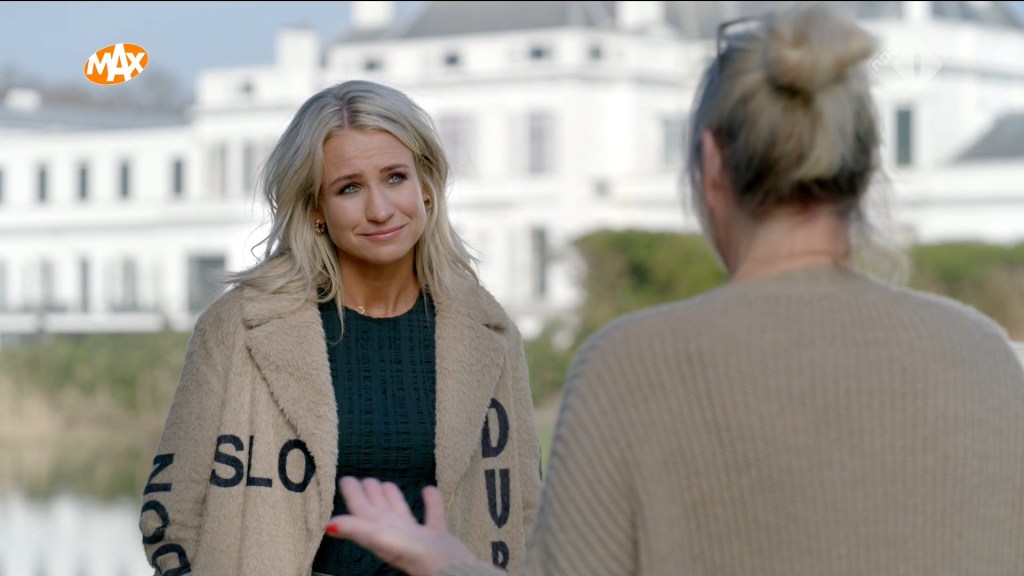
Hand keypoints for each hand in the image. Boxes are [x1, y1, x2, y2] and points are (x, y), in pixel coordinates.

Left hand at [325, 476, 476, 575]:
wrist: (450, 570)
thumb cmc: (415, 555)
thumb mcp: (382, 539)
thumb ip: (357, 529)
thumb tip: (328, 526)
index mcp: (380, 531)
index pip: (362, 510)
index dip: (353, 495)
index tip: (346, 478)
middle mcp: (395, 533)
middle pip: (378, 511)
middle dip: (370, 494)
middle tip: (364, 478)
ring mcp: (417, 536)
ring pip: (401, 512)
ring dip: (393, 498)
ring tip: (387, 483)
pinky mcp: (437, 535)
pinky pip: (432, 514)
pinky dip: (430, 502)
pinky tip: (428, 490)